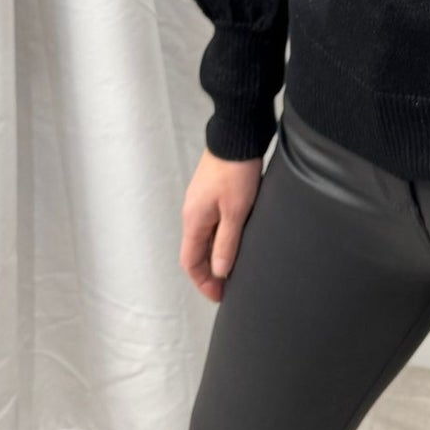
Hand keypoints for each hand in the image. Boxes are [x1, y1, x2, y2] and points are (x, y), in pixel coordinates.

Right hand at [181, 147, 263, 302]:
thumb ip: (226, 242)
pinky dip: (221, 237)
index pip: (191, 262)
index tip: (221, 295)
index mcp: (193, 220)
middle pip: (196, 251)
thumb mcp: (235, 211)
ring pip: (205, 237)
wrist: (237, 134)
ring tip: (237, 265)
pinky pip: (213, 222)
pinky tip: (238, 238)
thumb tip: (220, 272)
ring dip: (217, 254)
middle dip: (211, 272)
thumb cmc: (236, 170)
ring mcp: (202, 200)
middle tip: (231, 285)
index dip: (204, 282)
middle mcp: (193, 212)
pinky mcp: (213, 191)